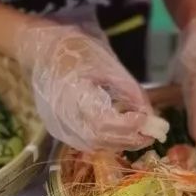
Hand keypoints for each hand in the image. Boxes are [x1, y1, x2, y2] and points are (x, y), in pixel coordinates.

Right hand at [15, 21, 154, 150]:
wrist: (42, 51)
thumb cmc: (75, 50)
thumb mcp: (107, 63)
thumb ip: (128, 89)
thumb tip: (149, 113)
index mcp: (72, 94)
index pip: (102, 121)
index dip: (127, 125)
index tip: (148, 119)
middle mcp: (62, 116)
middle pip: (99, 138)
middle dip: (129, 138)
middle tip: (153, 133)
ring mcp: (59, 125)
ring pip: (94, 144)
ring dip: (120, 142)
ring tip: (143, 134)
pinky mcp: (60, 129)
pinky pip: (86, 141)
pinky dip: (107, 140)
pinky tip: (123, 133)